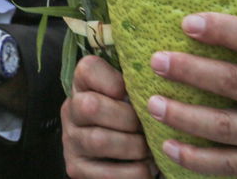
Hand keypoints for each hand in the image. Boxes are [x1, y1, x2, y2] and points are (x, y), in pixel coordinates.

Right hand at [60, 53, 152, 178]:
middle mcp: (70, 110)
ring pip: (99, 139)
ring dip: (134, 148)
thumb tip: (166, 69)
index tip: (129, 92)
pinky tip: (145, 169)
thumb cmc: (132, 120)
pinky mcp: (76, 169)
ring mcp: (71, 140)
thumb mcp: (130, 96)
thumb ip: (138, 83)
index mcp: (83, 85)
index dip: (112, 79)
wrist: (116, 159)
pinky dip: (134, 173)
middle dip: (128, 119)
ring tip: (149, 150)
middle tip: (147, 127)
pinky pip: (107, 174)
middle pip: (91, 105)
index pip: (87, 69)